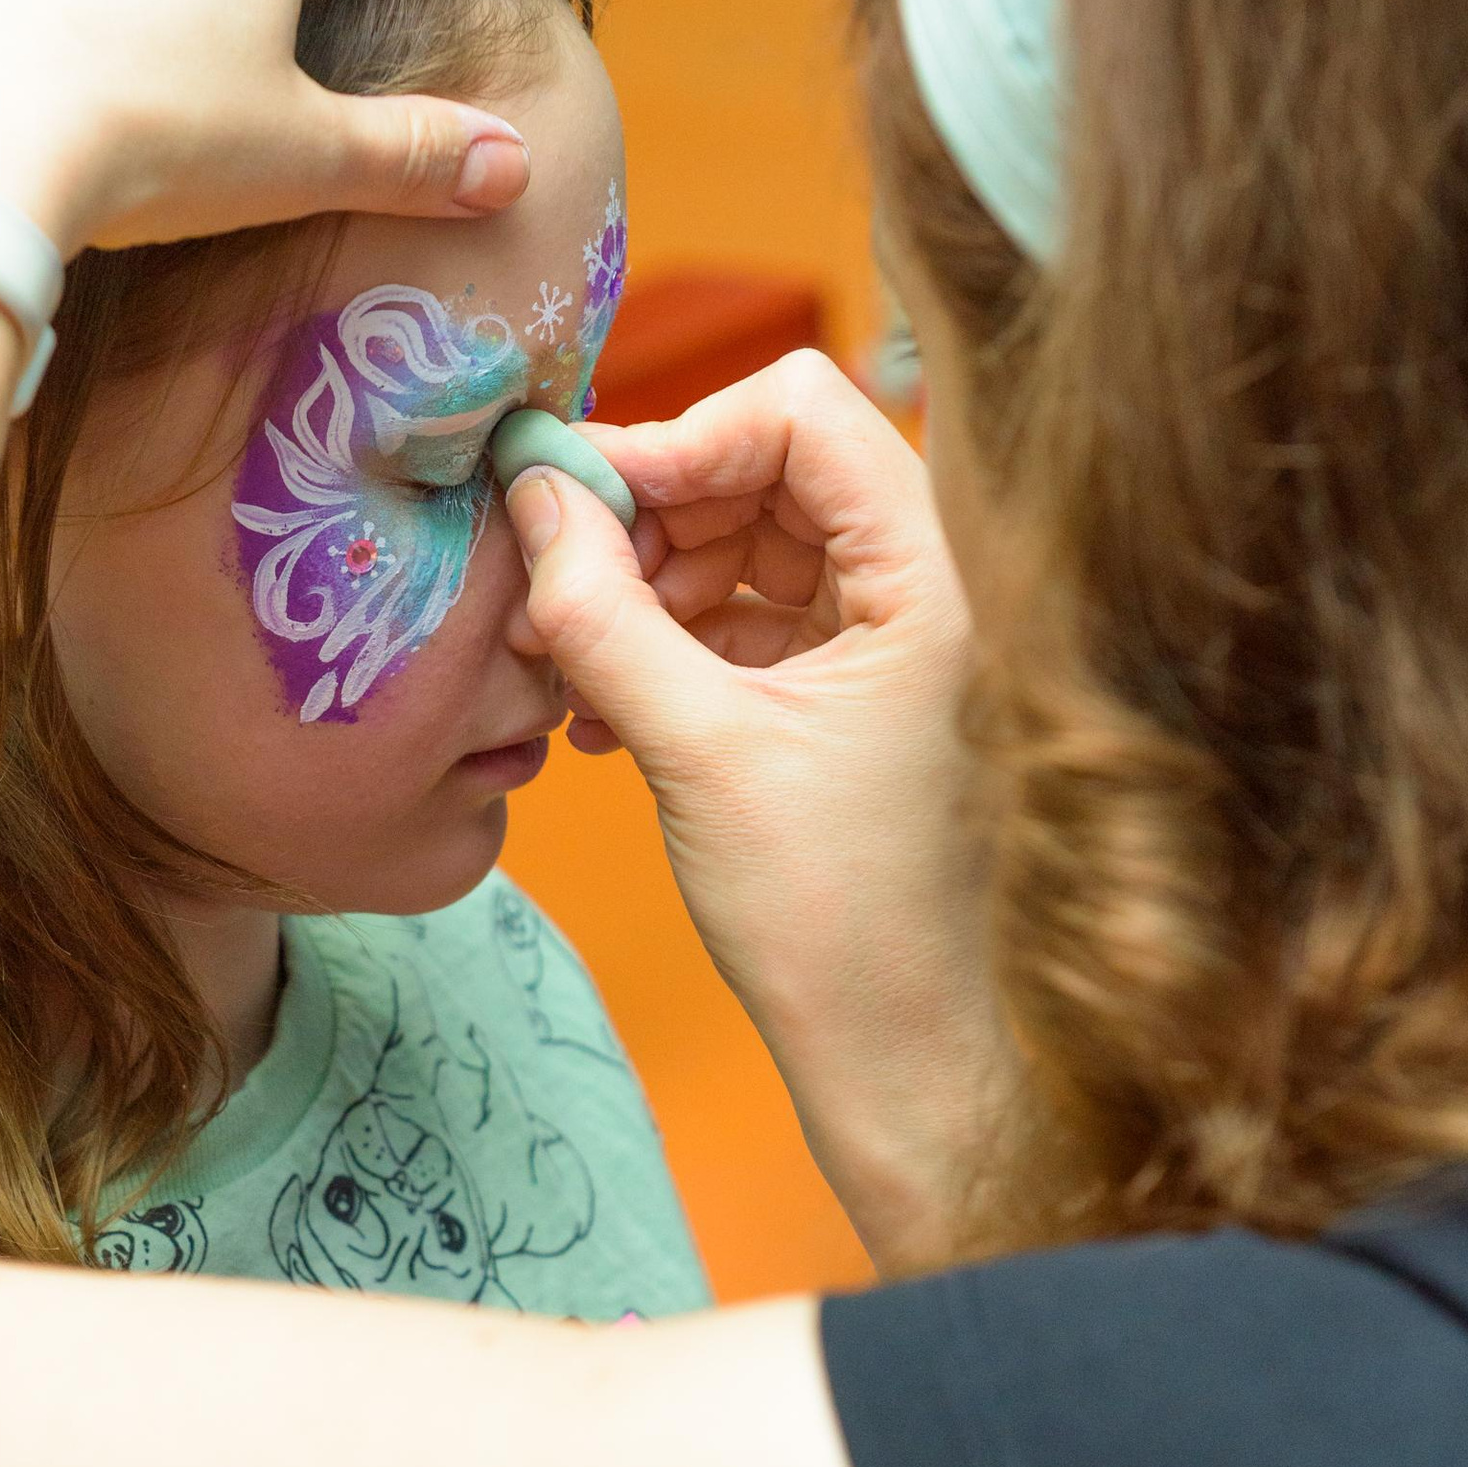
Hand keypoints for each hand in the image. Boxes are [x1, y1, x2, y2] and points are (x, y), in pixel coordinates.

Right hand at [506, 351, 1005, 1268]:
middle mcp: (934, 586)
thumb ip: (605, 613)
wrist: (902, 1055)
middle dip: (652, 518)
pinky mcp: (861, 690)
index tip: (582, 505)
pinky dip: (676, 643)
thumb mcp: (696, 751)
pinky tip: (607, 710)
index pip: (802, 411)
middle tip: (552, 585)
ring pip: (752, 541)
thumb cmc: (836, 920)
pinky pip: (756, 615)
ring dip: (650, 586)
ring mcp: (898, 638)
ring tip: (567, 665)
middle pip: (770, 468)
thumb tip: (530, 493)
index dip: (680, 439)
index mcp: (937, 578)